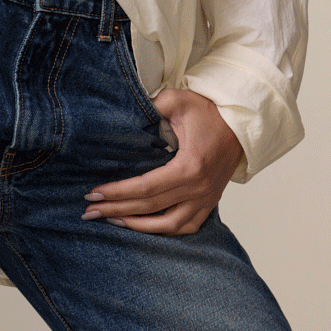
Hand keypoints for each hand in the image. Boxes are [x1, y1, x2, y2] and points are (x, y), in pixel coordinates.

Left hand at [82, 87, 243, 234]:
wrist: (241, 123)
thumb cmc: (209, 110)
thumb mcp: (177, 100)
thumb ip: (151, 105)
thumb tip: (125, 113)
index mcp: (189, 166)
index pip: (145, 187)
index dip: (117, 192)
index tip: (93, 194)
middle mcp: (198, 189)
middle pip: (150, 208)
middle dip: (117, 209)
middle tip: (90, 212)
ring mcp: (206, 199)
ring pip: (168, 225)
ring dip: (138, 226)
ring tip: (112, 220)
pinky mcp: (209, 203)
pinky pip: (185, 227)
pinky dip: (162, 230)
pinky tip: (142, 226)